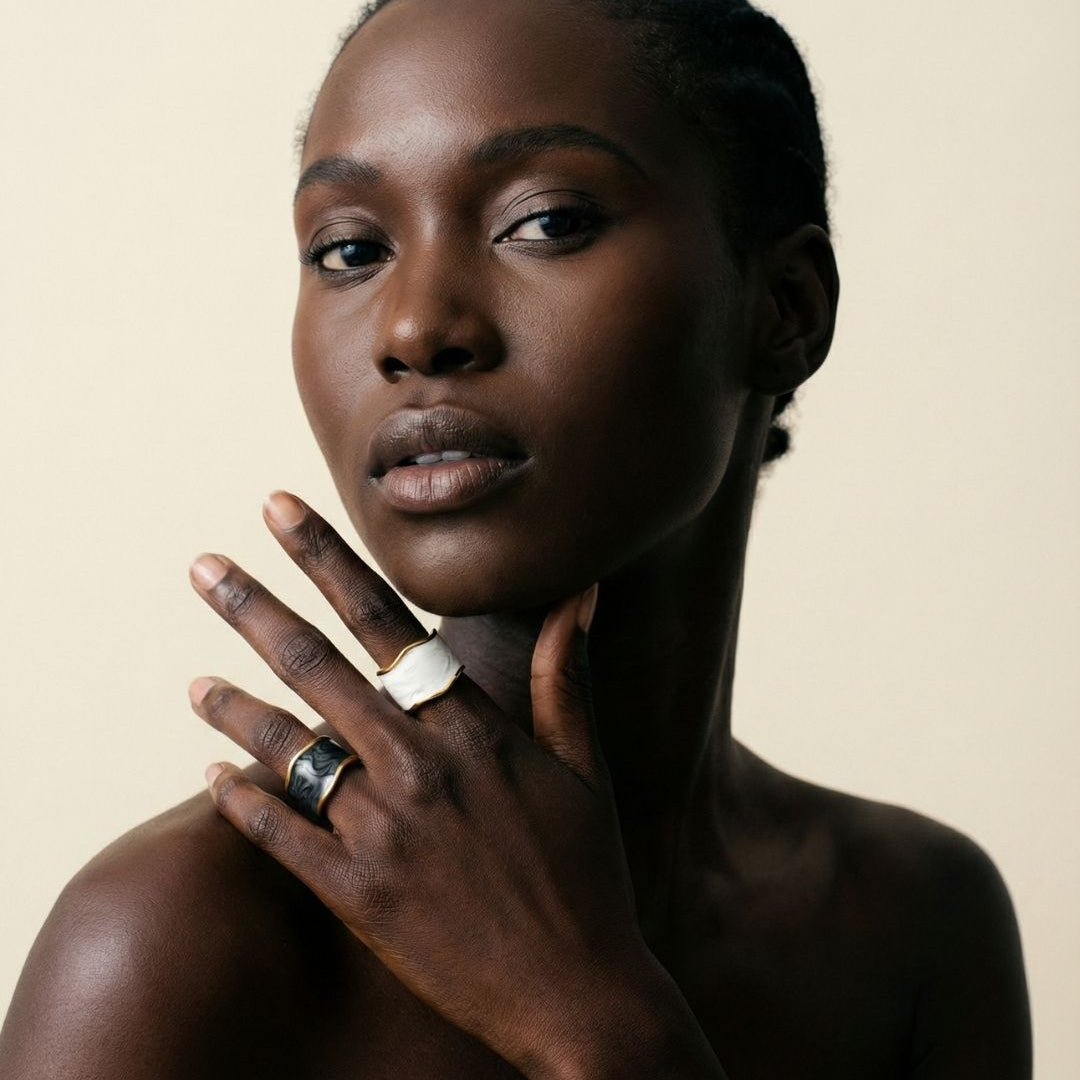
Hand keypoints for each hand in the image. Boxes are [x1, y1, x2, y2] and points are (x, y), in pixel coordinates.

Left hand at [187, 491, 679, 1077]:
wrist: (575, 991)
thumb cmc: (586, 871)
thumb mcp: (583, 765)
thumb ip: (566, 673)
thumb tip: (585, 591)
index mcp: (470, 729)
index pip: (384, 623)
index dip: (328, 561)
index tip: (280, 511)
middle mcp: (418, 769)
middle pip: (318, 669)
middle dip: (254, 608)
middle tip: (201, 566)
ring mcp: (382, 834)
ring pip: (289, 751)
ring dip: (233, 709)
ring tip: (193, 681)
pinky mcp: (357, 896)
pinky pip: (283, 839)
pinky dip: (244, 805)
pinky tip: (212, 776)